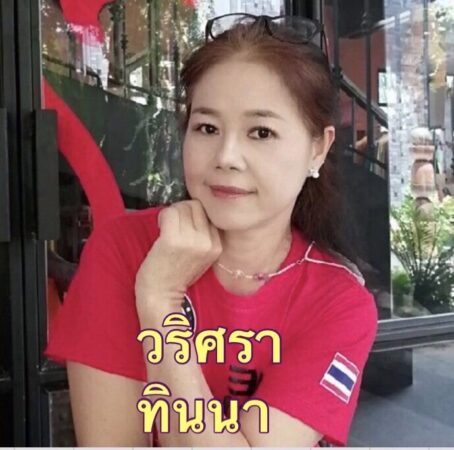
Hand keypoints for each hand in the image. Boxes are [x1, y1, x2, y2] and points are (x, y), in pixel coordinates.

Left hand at [135, 200, 221, 316]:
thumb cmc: (177, 275)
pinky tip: (160, 231)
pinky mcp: (173, 239)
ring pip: (182, 206)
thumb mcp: (202, 256)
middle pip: (196, 205)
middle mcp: (208, 242)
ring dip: (171, 214)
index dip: (194, 215)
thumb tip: (193, 210)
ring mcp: (191, 240)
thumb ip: (204, 235)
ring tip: (167, 230)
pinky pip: (168, 212)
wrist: (161, 296)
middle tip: (174, 226)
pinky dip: (162, 217)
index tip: (185, 226)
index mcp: (217, 245)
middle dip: (183, 211)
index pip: (209, 212)